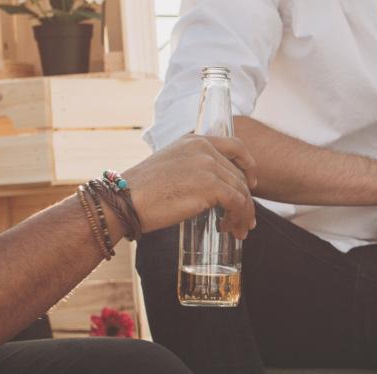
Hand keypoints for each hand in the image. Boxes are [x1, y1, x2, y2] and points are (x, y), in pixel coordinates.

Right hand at [122, 135, 257, 237]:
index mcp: (194, 141)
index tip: (252, 183)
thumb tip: (214, 189)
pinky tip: (230, 229)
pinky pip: (237, 203)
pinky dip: (239, 218)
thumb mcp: (170, 166)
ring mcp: (207, 165)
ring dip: (244, 213)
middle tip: (244, 221)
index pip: (236, 146)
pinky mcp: (209, 186)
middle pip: (240, 175)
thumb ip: (192, 168)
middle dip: (246, 200)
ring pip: (242, 190)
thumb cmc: (142, 191)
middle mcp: (203, 148)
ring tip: (238, 231)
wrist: (124, 201)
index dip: (249, 165)